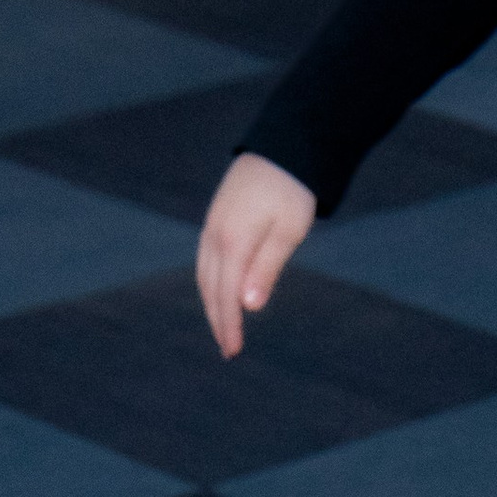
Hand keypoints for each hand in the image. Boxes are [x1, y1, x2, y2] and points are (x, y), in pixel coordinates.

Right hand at [196, 152, 316, 356]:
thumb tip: (248, 306)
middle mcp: (215, 235)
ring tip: (223, 328)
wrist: (283, 147)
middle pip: (210, 288)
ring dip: (211, 304)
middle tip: (228, 349)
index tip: (234, 350)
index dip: (229, 325)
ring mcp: (212, 225)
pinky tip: (219, 294)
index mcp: (233, 241)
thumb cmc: (292, 191)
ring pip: (204, 274)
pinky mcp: (216, 218)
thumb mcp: (288, 232)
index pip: (226, 295)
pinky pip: (206, 259)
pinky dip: (210, 283)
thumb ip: (267, 269)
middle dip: (218, 321)